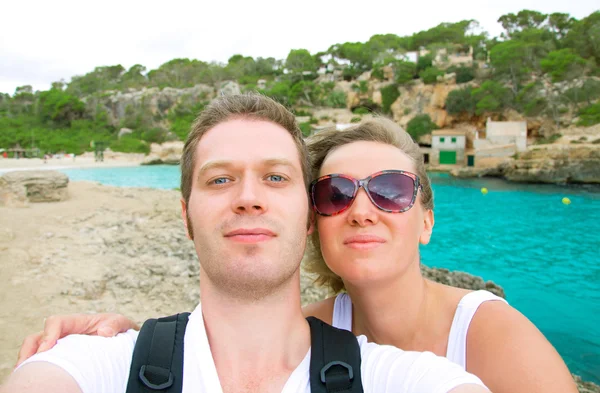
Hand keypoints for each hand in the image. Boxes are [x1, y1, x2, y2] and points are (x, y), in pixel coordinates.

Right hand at [15, 313, 138, 367]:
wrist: (122, 340)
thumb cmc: (117, 329)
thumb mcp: (121, 323)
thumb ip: (115, 324)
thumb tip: (104, 332)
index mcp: (77, 322)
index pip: (56, 322)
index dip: (48, 334)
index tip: (46, 349)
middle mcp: (64, 333)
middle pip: (38, 337)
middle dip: (29, 350)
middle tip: (26, 366)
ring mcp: (60, 346)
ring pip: (35, 350)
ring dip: (29, 360)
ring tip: (26, 374)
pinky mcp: (60, 357)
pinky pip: (44, 362)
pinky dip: (36, 369)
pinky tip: (38, 378)